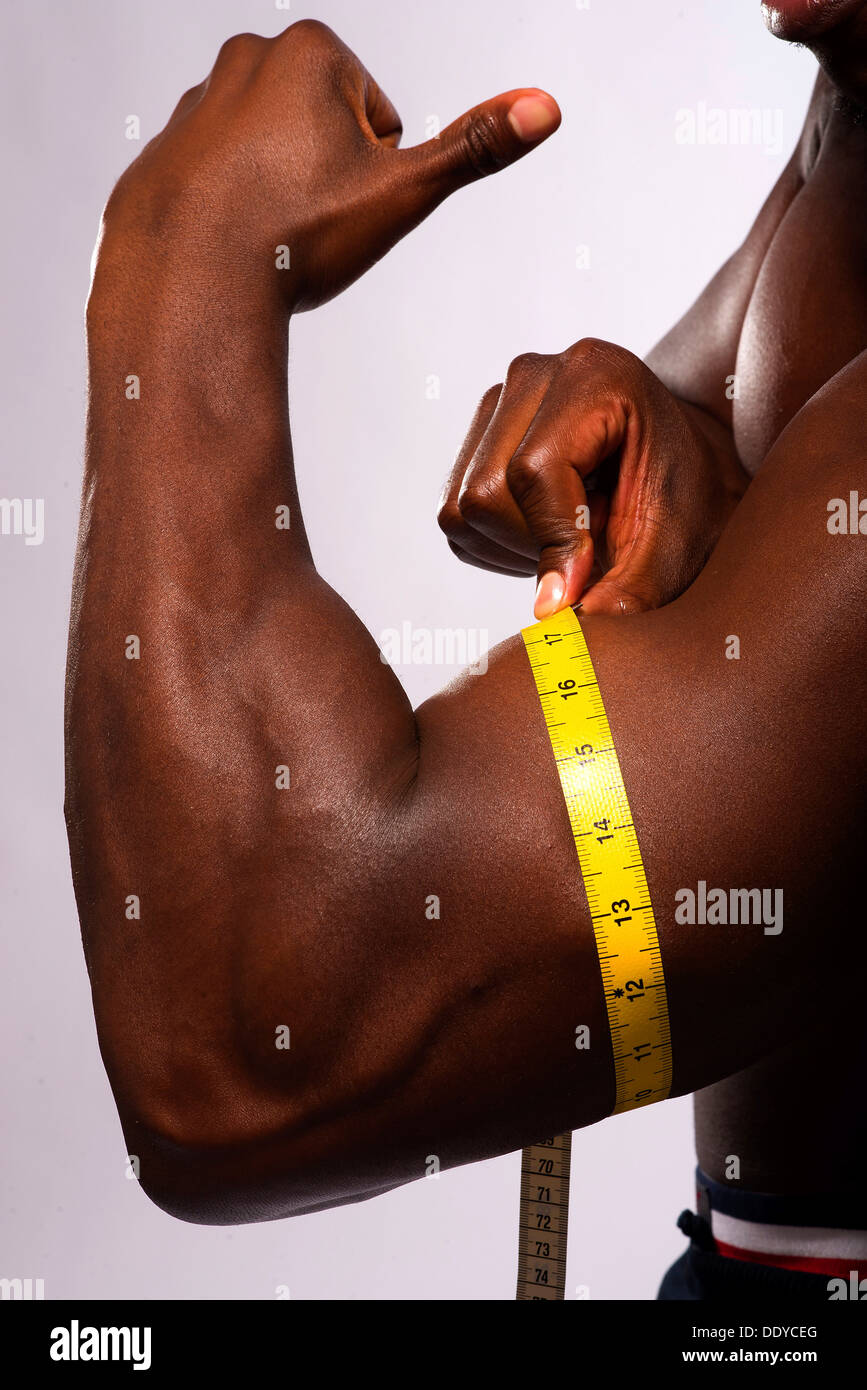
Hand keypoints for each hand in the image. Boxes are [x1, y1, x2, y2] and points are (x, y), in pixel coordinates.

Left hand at [98, 20, 560, 312]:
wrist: (186, 280)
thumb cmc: (294, 234)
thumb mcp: (402, 191)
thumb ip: (474, 148)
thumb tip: (546, 107)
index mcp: (310, 51)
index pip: (379, 119)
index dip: (375, 173)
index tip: (344, 200)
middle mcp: (245, 59)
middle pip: (323, 133)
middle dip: (325, 179)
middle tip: (307, 224)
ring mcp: (195, 104)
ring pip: (270, 163)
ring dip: (278, 198)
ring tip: (265, 237)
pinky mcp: (161, 152)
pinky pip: (216, 189)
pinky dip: (227, 216)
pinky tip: (224, 246)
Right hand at [438, 339, 748, 615]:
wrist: (686, 466)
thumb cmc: (689, 500)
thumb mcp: (675, 547)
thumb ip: (627, 585)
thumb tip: (556, 621)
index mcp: (594, 375)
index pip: (533, 469)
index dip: (551, 541)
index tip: (577, 594)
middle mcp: (535, 373)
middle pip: (487, 493)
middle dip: (535, 545)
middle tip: (593, 553)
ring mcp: (499, 401)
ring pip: (463, 508)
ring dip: (515, 547)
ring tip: (575, 537)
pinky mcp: (476, 435)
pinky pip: (456, 516)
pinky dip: (498, 544)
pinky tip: (548, 531)